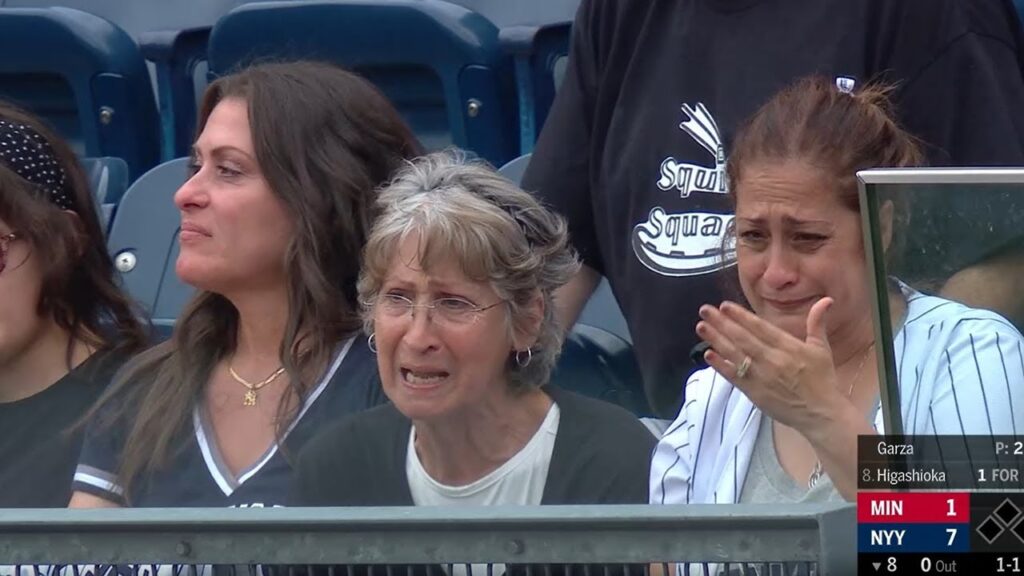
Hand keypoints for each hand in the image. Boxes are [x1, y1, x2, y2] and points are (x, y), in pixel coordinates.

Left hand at [695, 298, 845, 435]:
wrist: (821, 414)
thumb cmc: (822, 380)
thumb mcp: (821, 349)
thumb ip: (817, 323)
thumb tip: (826, 300)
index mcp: (788, 347)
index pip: (760, 327)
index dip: (740, 316)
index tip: (724, 306)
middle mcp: (772, 359)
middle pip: (742, 338)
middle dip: (722, 322)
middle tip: (705, 310)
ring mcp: (761, 376)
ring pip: (735, 354)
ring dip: (716, 339)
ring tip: (701, 327)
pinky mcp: (754, 392)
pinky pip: (734, 376)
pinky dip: (720, 365)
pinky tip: (708, 354)